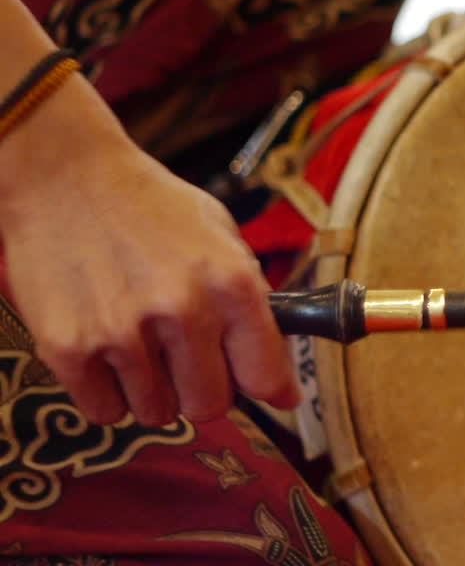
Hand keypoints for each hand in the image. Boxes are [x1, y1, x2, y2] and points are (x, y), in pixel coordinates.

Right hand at [0, 81, 299, 426]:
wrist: (65, 176)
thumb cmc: (149, 206)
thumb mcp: (220, 234)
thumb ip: (249, 295)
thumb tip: (274, 364)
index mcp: (231, 282)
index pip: (265, 373)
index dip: (270, 390)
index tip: (273, 396)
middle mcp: (183, 310)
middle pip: (209, 405)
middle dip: (205, 390)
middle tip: (191, 366)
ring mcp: (124, 332)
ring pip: (156, 413)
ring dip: (154, 392)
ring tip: (143, 349)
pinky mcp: (69, 347)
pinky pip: (104, 411)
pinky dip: (108, 394)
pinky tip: (108, 356)